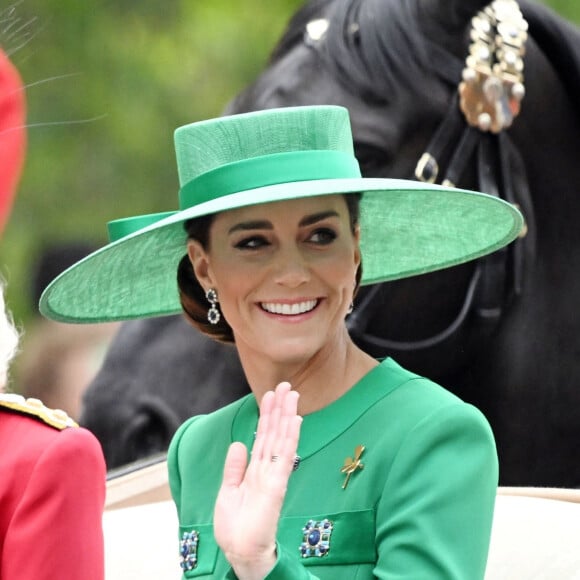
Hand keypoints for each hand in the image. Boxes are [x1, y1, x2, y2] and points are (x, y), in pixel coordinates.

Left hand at [214, 382, 301, 579]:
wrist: (239, 551)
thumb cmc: (235, 526)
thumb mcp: (228, 491)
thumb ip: (234, 467)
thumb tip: (238, 443)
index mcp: (254, 469)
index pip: (262, 436)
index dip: (266, 415)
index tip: (270, 395)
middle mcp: (266, 468)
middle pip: (274, 432)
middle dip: (279, 409)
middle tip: (286, 385)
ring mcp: (273, 475)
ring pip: (281, 439)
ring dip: (286, 416)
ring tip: (292, 394)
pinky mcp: (276, 485)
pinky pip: (284, 457)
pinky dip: (289, 438)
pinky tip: (294, 421)